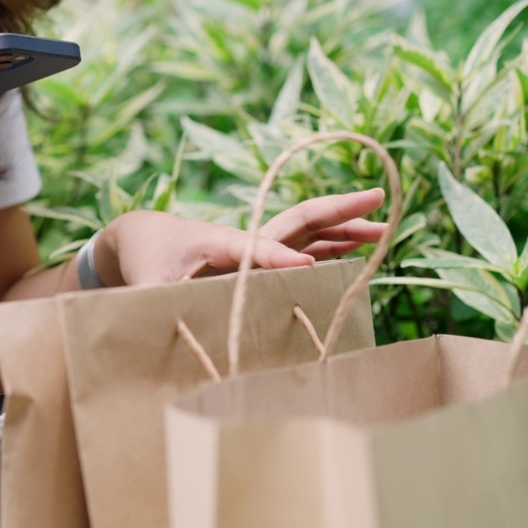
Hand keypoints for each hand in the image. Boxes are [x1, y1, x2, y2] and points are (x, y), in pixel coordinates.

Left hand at [94, 189, 386, 286]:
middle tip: (377, 198)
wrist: (143, 236)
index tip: (303, 267)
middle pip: (297, 220)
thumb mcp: (145, 284)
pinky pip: (304, 247)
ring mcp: (256, 244)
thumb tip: (161, 329)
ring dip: (344, 229)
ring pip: (307, 231)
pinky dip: (332, 247)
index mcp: (217, 241)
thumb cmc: (146, 260)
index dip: (277, 258)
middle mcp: (244, 238)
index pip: (254, 247)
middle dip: (337, 212)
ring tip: (384, 230)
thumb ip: (153, 303)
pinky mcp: (260, 255)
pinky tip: (359, 252)